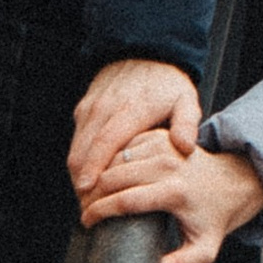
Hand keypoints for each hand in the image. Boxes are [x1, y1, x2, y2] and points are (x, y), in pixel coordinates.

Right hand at [69, 58, 199, 200]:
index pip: (105, 143)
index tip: (87, 191)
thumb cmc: (168, 84)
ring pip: (76, 147)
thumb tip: (185, 147)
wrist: (144, 54)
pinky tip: (88, 179)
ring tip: (87, 200)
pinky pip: (76, 139)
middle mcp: (106, 108)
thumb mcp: (186, 101)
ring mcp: (92, 108)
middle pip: (84, 150)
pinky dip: (79, 160)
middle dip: (82, 181)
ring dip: (78, 174)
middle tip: (88, 208)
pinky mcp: (84, 109)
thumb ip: (187, 124)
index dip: (94, 168)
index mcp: (131, 110)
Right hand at [79, 135, 262, 262]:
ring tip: (88, 196)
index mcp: (176, 192)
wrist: (233, 183)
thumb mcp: (203, 249)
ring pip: (115, 159)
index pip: (125, 201)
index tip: (86, 223)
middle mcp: (169, 165)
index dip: (99, 212)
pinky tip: (102, 177)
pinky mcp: (160, 136)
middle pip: (113, 177)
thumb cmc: (215, 218)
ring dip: (97, 176)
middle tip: (83, 210)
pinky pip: (123, 146)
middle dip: (91, 195)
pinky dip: (109, 160)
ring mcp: (164, 147)